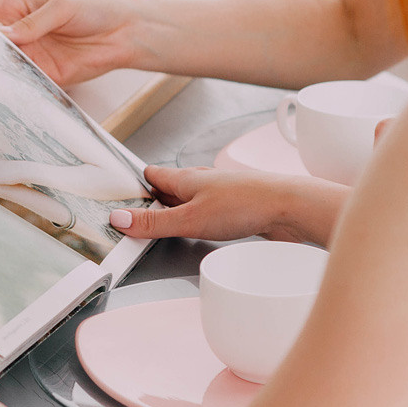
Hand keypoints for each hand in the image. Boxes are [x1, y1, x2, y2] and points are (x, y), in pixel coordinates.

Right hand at [0, 0, 143, 85]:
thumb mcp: (62, 7)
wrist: (126, 33)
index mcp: (19, 8)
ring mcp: (31, 56)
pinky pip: (23, 82)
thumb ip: (34, 23)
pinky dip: (11, 86)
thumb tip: (8, 37)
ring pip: (1, 63)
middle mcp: (20, 33)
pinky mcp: (45, 76)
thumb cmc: (95, 9)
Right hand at [108, 165, 350, 246]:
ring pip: (190, 200)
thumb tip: (119, 219)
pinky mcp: (236, 209)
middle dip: (153, 200)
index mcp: (186, 178)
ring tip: (161, 225)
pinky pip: (208, 212)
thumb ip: (154, 223)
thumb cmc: (244, 204)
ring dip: (176, 211)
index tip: (117, 191)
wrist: (290, 208)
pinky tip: (199, 231)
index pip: (152, 175)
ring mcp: (220, 194)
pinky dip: (197, 220)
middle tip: (134, 214)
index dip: (135, 182)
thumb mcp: (190, 219)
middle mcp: (202, 182)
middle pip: (170, 188)